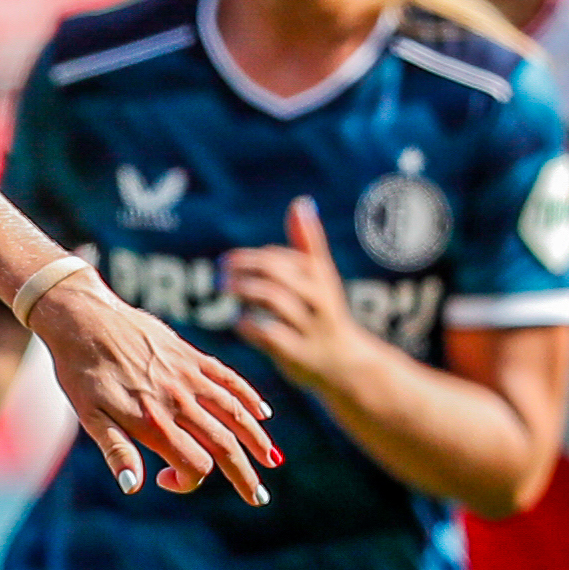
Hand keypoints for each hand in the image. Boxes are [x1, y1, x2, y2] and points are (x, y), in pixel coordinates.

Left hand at [33, 275, 279, 503]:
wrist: (85, 319)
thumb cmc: (81, 373)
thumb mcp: (90, 417)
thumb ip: (116, 451)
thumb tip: (133, 486)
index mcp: (153, 422)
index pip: (193, 464)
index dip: (187, 481)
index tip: (166, 479)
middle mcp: (178, 401)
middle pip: (223, 445)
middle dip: (244, 474)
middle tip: (259, 498)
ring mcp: (189, 377)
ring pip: (235, 413)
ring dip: (256, 440)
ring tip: (272, 461)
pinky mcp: (192, 356)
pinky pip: (229, 379)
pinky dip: (249, 397)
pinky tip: (263, 413)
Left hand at [218, 196, 368, 394]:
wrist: (349, 366)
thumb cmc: (326, 315)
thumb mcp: (321, 278)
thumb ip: (309, 242)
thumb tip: (300, 203)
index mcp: (319, 277)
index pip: (280, 258)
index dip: (252, 258)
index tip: (232, 263)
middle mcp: (317, 298)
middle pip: (276, 273)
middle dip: (244, 267)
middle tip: (220, 270)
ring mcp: (309, 327)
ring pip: (274, 299)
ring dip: (244, 290)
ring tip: (224, 288)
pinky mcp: (299, 354)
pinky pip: (270, 335)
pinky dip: (250, 326)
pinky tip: (239, 322)